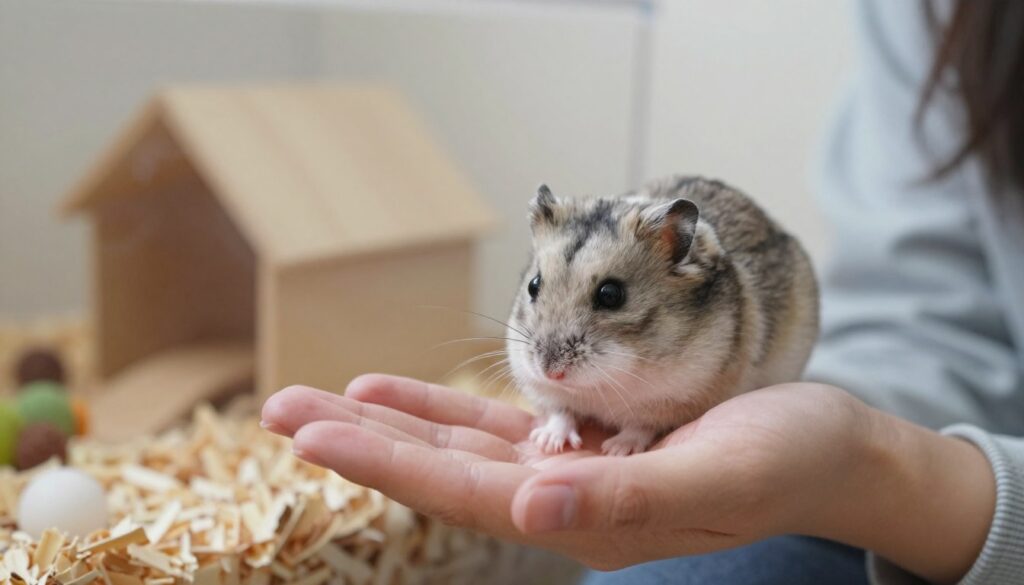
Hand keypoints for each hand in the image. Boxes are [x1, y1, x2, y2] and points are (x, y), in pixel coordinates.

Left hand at [260, 375, 888, 569]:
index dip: (385, 464)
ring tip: (315, 397)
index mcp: (586, 520)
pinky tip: (392, 391)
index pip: (463, 494)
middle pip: (439, 469)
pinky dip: (441, 406)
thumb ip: (622, 498)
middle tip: (279, 409)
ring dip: (386, 420)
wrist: (833, 450)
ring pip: (455, 444)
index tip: (312, 435)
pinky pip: (496, 423)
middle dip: (359, 440)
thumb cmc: (787, 460)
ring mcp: (569, 468)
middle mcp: (563, 499)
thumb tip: (530, 510)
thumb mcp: (714, 477)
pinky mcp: (586, 437)